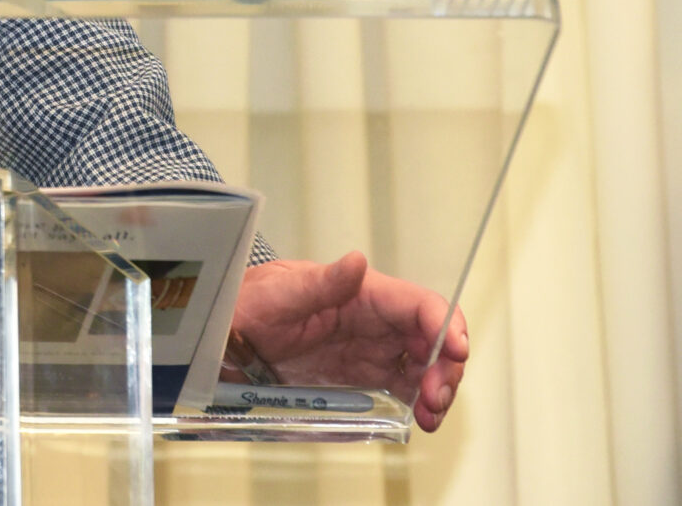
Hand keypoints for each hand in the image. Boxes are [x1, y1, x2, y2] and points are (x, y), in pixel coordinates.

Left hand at [228, 251, 468, 430]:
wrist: (224, 335)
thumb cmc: (246, 304)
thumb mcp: (275, 293)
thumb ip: (318, 283)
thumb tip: (357, 262)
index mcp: (360, 292)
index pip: (417, 303)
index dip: (445, 324)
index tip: (457, 351)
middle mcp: (374, 320)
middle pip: (433, 338)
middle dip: (448, 366)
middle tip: (435, 397)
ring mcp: (372, 350)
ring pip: (427, 366)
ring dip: (439, 389)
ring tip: (429, 414)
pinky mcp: (364, 376)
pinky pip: (405, 388)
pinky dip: (420, 404)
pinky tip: (419, 418)